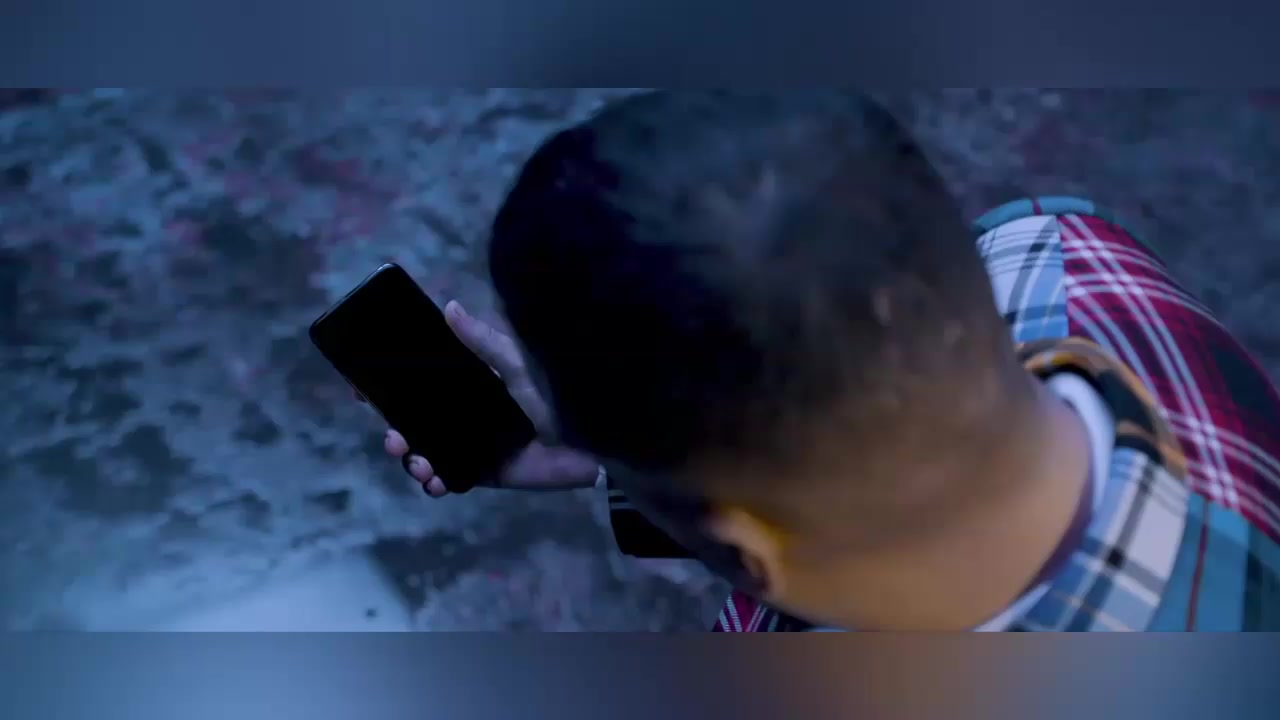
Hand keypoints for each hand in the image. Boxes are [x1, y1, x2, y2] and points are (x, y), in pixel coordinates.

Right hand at [379, 300, 600, 496]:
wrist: (593, 440)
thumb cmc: (558, 392)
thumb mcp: (519, 361)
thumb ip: (484, 340)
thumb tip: (449, 306)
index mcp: (470, 382)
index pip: (421, 382)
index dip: (389, 386)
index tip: (363, 389)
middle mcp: (465, 412)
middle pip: (415, 421)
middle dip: (394, 430)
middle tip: (393, 438)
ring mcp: (472, 443)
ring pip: (426, 451)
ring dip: (412, 458)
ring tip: (417, 461)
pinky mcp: (483, 472)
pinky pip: (450, 478)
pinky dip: (435, 482)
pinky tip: (434, 481)